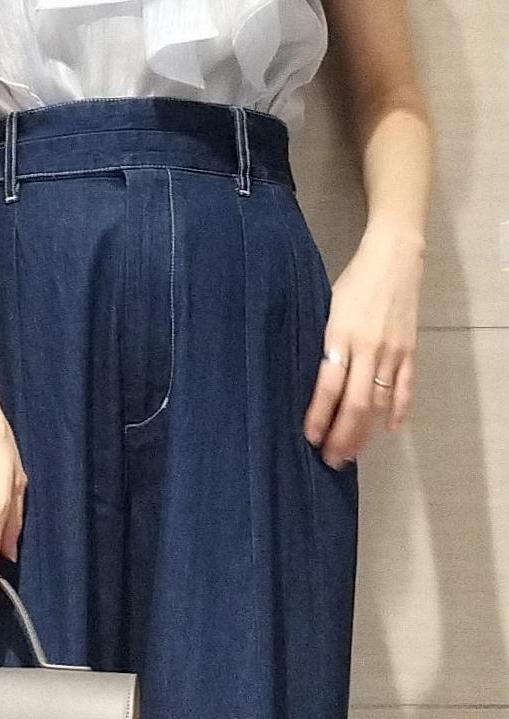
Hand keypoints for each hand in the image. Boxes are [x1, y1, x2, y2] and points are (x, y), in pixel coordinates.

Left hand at [303, 225, 423, 468]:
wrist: (394, 259)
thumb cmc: (353, 280)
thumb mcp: (327, 306)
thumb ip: (323, 339)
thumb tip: (309, 371)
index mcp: (340, 335)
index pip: (327, 386)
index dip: (319, 415)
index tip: (310, 437)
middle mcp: (367, 348)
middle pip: (355, 403)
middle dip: (342, 436)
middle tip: (331, 459)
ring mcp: (392, 352)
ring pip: (379, 403)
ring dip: (365, 432)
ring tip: (352, 452)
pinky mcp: (410, 351)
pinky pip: (404, 388)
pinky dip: (397, 411)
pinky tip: (387, 429)